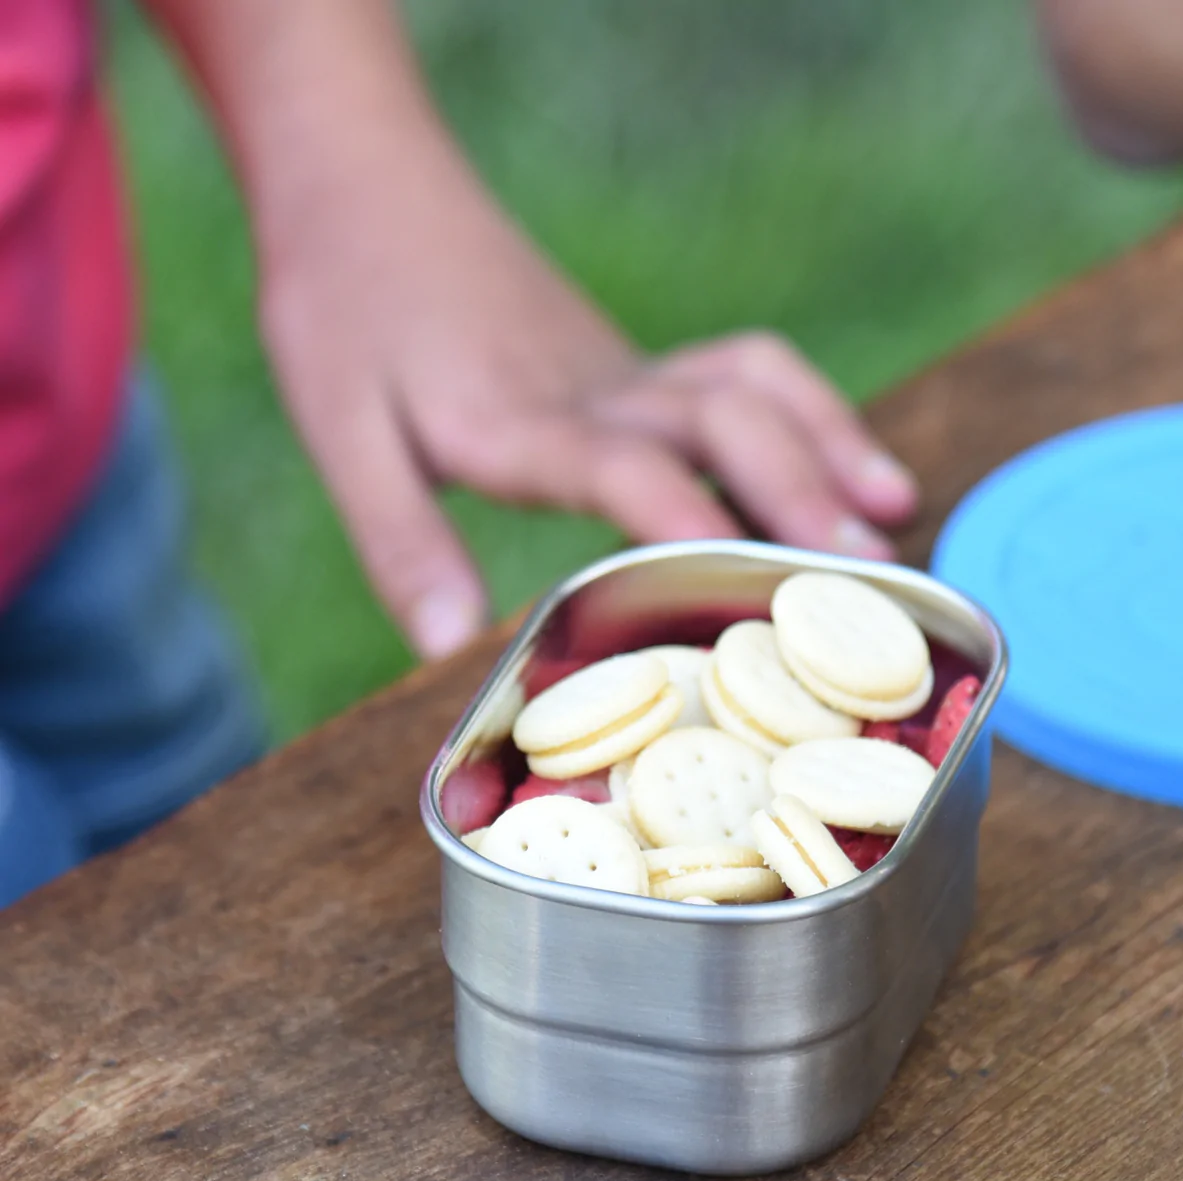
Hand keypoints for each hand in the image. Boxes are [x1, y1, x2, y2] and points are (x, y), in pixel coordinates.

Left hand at [260, 170, 917, 661]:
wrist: (367, 194)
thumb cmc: (344, 312)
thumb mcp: (342, 435)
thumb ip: (400, 538)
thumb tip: (444, 644)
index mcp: (520, 420)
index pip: (624, 470)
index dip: (690, 523)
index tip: (755, 583)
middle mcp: (594, 391)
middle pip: (722, 422)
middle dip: (801, 493)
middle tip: (869, 572)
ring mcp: (621, 368)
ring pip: (750, 387)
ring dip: (828, 442)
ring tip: (892, 509)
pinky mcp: (627, 361)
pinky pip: (736, 368)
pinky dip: (802, 406)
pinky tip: (833, 451)